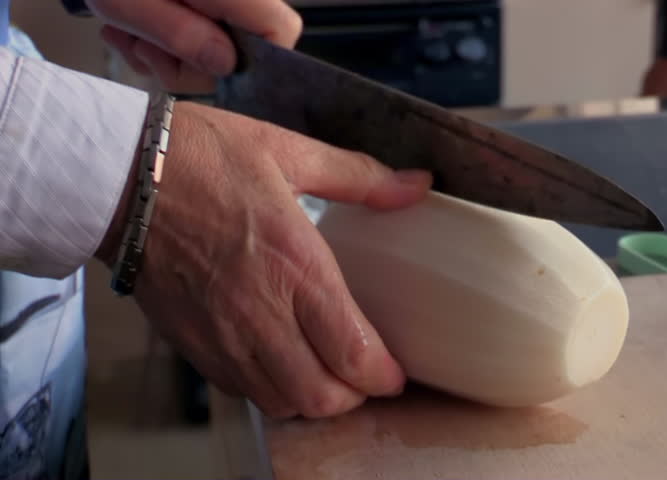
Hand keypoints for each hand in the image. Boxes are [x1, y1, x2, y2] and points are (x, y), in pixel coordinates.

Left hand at [89, 0, 302, 92]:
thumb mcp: (128, 0)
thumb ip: (179, 33)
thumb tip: (226, 66)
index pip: (279, 30)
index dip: (254, 61)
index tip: (204, 67)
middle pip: (245, 45)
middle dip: (193, 64)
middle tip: (146, 52)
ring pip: (216, 43)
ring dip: (169, 55)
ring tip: (127, 36)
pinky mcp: (194, 3)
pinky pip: (195, 30)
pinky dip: (162, 40)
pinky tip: (131, 30)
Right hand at [97, 102, 432, 417]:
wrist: (118, 177)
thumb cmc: (202, 158)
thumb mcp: (288, 152)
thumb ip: (360, 177)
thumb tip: (417, 185)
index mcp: (294, 264)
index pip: (353, 353)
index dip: (384, 376)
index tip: (397, 373)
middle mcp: (261, 311)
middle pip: (321, 396)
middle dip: (354, 396)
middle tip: (365, 374)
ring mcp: (222, 334)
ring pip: (281, 401)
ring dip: (313, 398)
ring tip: (326, 372)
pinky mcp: (192, 343)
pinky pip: (240, 390)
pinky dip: (270, 390)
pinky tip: (278, 362)